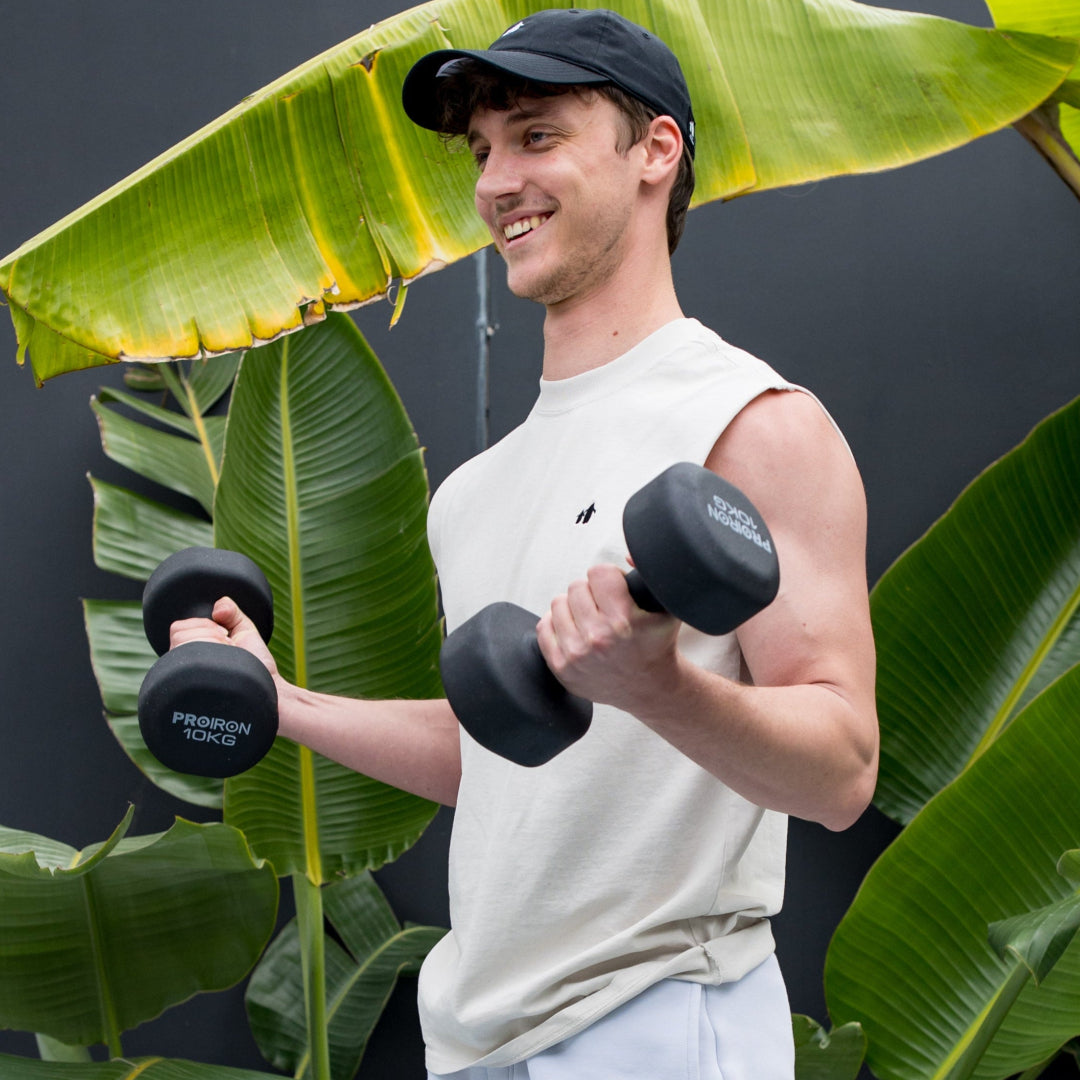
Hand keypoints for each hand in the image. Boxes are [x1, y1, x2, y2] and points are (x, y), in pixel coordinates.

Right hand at [168, 596, 278, 681]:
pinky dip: (212, 653)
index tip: (226, 635)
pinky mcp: (191, 686)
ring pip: (183, 645)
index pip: (177, 628)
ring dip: (213, 644)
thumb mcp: (243, 629)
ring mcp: (185, 677)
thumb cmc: (256, 664)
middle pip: (179, 635)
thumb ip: (230, 610)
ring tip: (227, 657)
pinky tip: (224, 663)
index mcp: (189, 652)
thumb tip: (217, 608)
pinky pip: (189, 660)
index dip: (204, 625)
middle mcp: (182, 666)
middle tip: (228, 648)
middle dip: (211, 634)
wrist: (268, 687)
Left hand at [536, 563, 680, 714]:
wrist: (648, 688)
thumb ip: (650, 577)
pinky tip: (576, 630)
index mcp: (622, 621)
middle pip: (576, 586)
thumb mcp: (667, 608)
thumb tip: (628, 555)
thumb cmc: (657, 645)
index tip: (615, 589)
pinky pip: (543, 627)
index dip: (609, 577)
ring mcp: (575, 654)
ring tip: (590, 619)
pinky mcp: (561, 667)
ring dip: (573, 607)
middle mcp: (597, 638)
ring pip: (558, 603)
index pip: (599, 572)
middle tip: (604, 607)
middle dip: (591, 592)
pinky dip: (557, 624)